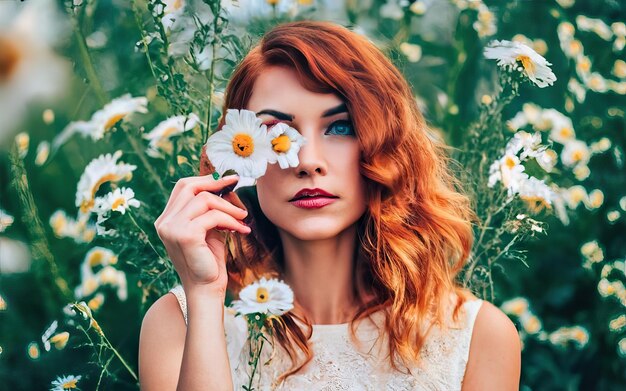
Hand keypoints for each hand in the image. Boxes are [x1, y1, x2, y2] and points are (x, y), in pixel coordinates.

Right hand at [154, 175, 249, 295]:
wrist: (206, 288)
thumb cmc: (208, 259)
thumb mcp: (208, 228)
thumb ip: (209, 209)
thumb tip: (225, 184)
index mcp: (166, 219)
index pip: (183, 187)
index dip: (206, 179)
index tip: (228, 179)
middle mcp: (164, 222)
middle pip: (190, 187)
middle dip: (216, 183)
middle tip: (237, 183)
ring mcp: (172, 228)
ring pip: (205, 200)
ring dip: (229, 207)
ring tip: (243, 217)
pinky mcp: (185, 235)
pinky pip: (213, 216)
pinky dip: (230, 220)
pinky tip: (242, 230)